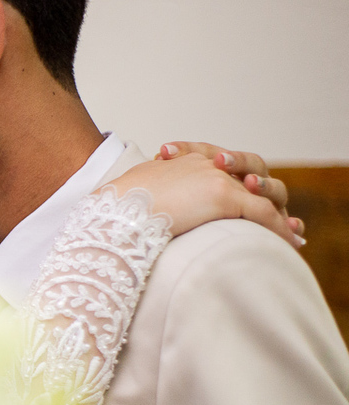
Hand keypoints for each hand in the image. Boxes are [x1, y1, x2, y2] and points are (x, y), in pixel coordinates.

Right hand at [108, 153, 304, 248]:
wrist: (113, 214)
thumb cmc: (113, 212)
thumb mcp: (132, 198)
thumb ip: (147, 197)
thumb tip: (135, 214)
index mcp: (181, 162)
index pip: (216, 163)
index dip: (233, 176)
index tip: (242, 192)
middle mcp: (202, 163)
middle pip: (248, 166)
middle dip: (262, 186)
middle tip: (271, 210)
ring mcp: (214, 177)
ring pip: (261, 190)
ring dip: (276, 209)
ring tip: (289, 229)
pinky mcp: (224, 195)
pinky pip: (262, 212)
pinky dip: (278, 228)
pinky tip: (290, 243)